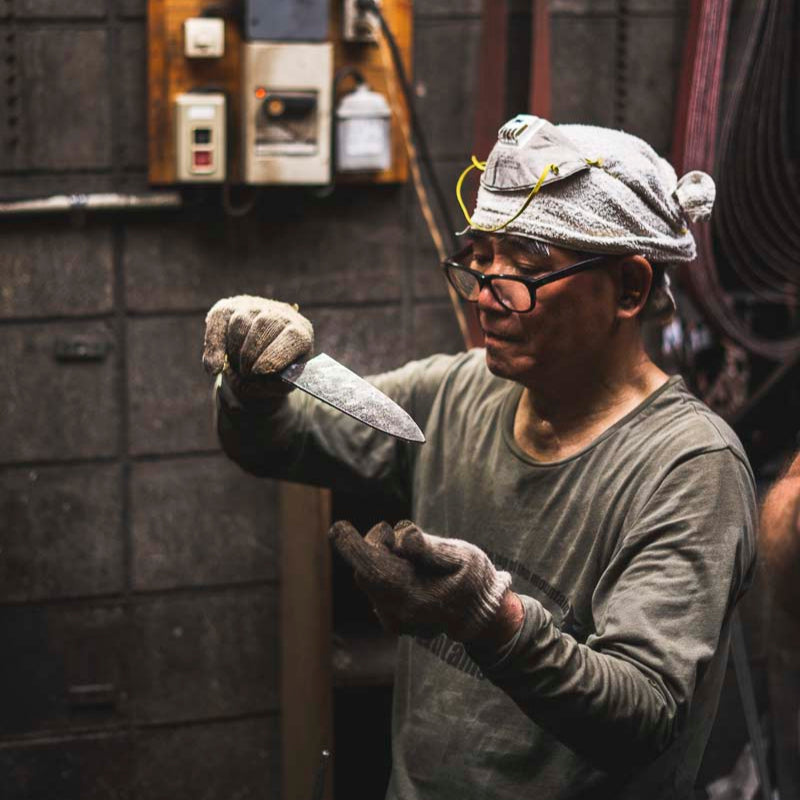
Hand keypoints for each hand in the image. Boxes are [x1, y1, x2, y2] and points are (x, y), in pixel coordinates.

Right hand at [203, 295, 312, 400]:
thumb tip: (260, 377)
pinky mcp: (229, 308)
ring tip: (240, 368)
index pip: (293, 336)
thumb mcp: (282, 384)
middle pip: (265, 324)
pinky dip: (214, 347)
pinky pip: (218, 323)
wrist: (258, 361)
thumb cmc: (274, 373)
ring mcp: (254, 307)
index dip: (275, 355)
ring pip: (240, 322)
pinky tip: (214, 368)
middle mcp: (280, 313)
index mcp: (301, 332)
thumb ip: (276, 384)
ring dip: (235, 351)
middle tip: (247, 373)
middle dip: (251, 354)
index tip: (260, 371)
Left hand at [329, 519, 512, 642]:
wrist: (481, 616)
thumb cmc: (473, 580)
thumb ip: (431, 548)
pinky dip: (386, 569)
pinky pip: (376, 583)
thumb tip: (404, 538)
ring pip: (370, 575)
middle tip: (401, 538)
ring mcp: (391, 618)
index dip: (354, 548)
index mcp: (414, 599)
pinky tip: (411, 573)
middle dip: (378, 544)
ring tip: (414, 560)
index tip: (337, 528)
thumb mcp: (462, 557)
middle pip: (368, 568)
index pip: (374, 570)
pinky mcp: (388, 616)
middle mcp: (396, 614)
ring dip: (384, 557)